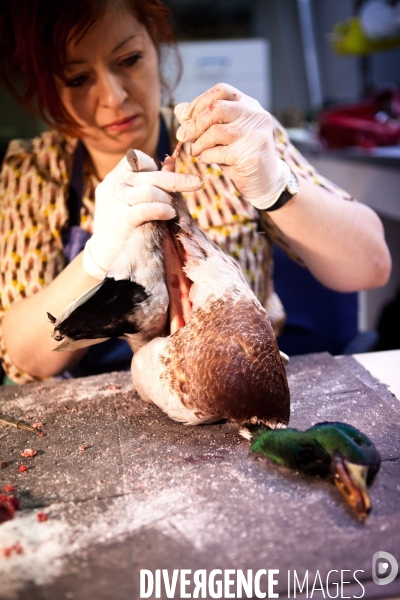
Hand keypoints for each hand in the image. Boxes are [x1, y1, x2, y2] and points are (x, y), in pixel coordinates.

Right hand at [83, 150, 202, 279]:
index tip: (166, 179)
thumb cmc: (122, 224)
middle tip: (197, 182)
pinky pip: (147, 209)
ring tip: (172, 209)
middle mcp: (113, 185)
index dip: (153, 165)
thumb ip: (149, 182)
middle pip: (150, 175)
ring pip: (150, 190)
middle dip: (177, 179)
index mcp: (115, 176)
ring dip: (167, 199)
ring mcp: (115, 201)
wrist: (103, 253)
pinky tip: (169, 214)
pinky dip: (162, 210)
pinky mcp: (121, 219)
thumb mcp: (130, 199)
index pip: (136, 158)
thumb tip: (172, 163)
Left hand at [174, 83, 290, 209]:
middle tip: (182, 136)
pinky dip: (206, 156)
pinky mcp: (252, 155)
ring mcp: (256, 135)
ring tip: (194, 151)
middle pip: (217, 109)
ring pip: (217, 131)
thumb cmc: (239, 156)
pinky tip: (205, 159)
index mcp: (248, 105)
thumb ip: (202, 122)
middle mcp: (255, 116)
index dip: (199, 101)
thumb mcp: (219, 136)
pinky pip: (220, 153)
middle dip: (195, 123)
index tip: (185, 117)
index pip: (222, 91)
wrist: (264, 182)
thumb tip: (178, 109)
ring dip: (199, 143)